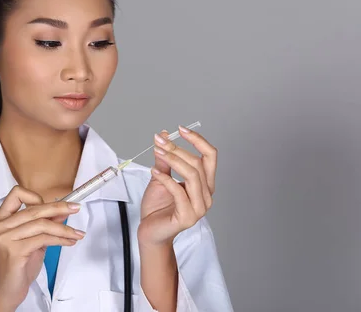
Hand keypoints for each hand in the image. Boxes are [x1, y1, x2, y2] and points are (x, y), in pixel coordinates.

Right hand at [0, 186, 84, 310]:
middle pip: (34, 209)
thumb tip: (61, 211)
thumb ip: (44, 224)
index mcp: (0, 220)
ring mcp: (4, 238)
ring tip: (75, 233)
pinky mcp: (14, 251)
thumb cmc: (17, 267)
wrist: (6, 292)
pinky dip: (60, 239)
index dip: (37, 198)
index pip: (17, 194)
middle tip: (75, 208)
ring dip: (64, 228)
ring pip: (42, 224)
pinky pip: (43, 238)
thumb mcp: (33, 240)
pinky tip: (68, 241)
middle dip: (59, 207)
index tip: (54, 205)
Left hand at [138, 125, 216, 246]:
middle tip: (160, 141)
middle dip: (178, 149)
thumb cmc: (157, 207)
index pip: (210, 156)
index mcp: (204, 184)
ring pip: (192, 176)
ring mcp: (199, 208)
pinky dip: (166, 179)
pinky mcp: (188, 217)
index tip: (181, 129)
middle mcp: (206, 195)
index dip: (198, 140)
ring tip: (158, 152)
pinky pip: (179, 192)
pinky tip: (154, 172)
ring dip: (174, 160)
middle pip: (199, 164)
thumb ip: (164, 160)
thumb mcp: (160, 177)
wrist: (150, 231)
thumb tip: (163, 136)